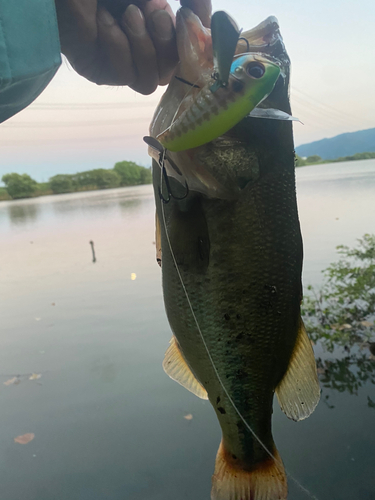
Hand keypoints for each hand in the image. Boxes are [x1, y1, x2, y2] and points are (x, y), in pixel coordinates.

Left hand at [55, 0, 211, 93]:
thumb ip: (192, 1)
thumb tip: (208, 20)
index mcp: (157, 29)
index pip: (186, 53)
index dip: (194, 45)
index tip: (192, 22)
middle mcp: (141, 48)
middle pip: (173, 71)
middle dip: (166, 41)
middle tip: (151, 11)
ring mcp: (121, 63)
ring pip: (152, 81)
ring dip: (143, 46)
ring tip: (125, 15)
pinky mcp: (101, 73)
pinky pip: (127, 77)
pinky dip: (119, 47)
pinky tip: (104, 24)